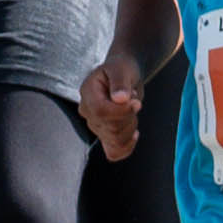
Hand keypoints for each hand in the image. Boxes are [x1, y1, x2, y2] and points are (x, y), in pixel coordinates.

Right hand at [77, 47, 148, 162]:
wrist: (124, 76)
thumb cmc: (121, 69)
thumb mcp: (122, 69)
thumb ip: (120, 82)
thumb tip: (120, 98)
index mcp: (87, 93)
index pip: (101, 112)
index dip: (121, 111)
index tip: (135, 101)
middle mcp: (87, 111)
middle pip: (110, 128)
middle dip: (130, 117)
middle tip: (134, 101)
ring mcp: (95, 125)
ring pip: (115, 141)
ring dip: (131, 127)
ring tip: (131, 110)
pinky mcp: (104, 135)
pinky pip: (113, 153)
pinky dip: (127, 148)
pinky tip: (134, 134)